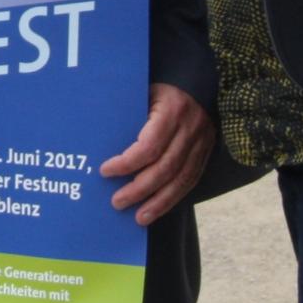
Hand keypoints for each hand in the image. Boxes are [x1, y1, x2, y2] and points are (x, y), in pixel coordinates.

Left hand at [100, 82, 214, 224]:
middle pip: (164, 168)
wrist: (199, 84)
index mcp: (171, 110)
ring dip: (158, 202)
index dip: (127, 163)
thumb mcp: (144, 92)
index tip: (105, 171)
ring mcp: (201, 143)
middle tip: (117, 202)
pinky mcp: (205, 154)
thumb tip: (97, 139)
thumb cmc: (160, 89)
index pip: (149, 145)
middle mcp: (190, 129)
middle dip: (139, 189)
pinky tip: (157, 210)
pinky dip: (173, 198)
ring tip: (138, 217)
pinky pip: (190, 181)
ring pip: (180, 180)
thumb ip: (128, 113)